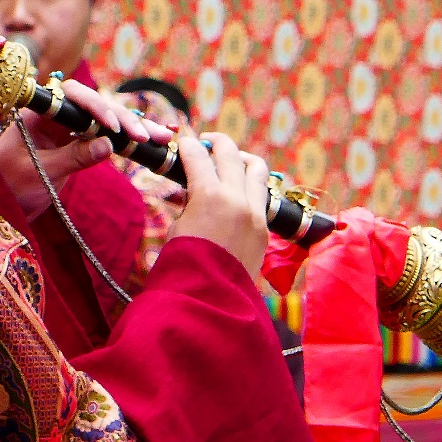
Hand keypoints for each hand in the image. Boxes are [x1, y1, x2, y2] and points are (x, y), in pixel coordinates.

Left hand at [0, 78, 169, 219]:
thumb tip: (108, 144)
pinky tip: (154, 139)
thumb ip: (73, 158)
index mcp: (37, 114)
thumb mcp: (39, 174)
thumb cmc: (8, 188)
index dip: (94, 106)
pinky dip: (128, 140)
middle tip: (145, 135)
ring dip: (134, 127)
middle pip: (94, 107)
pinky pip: (106, 137)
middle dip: (123, 119)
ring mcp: (68, 130)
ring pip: (106, 121)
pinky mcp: (79, 145)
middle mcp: (55, 117)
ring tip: (163, 136)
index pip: (70, 97)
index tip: (112, 126)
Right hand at [165, 132, 271, 279]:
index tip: (184, 142)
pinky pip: (262, 195)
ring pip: (256, 169)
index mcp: (210, 196)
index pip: (198, 157)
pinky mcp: (264, 228)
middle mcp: (237, 198)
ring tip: (230, 160)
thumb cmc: (184, 265)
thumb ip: (189, 204)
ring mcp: (255, 212)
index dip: (188, 145)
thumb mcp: (177, 228)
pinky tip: (239, 190)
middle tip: (205, 143)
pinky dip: (250, 185)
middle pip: (230, 154)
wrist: (210, 299)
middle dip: (216, 143)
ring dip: (241, 159)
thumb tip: (193, 193)